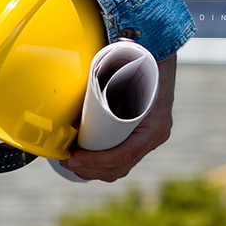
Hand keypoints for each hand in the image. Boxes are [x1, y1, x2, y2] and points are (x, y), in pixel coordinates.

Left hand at [60, 53, 176, 181]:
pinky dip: (103, 164)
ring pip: (121, 167)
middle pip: (121, 167)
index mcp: (154, 125)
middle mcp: (156, 136)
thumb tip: (74, 85)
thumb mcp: (123, 72)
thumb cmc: (139, 63)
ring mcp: (151, 138)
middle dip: (90, 169)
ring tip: (72, 161)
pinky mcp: (143, 137)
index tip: (74, 157)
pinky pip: (123, 159)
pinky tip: (86, 160)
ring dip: (95, 170)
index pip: (124, 154)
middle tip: (66, 161)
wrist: (158, 56)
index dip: (97, 161)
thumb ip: (104, 78)